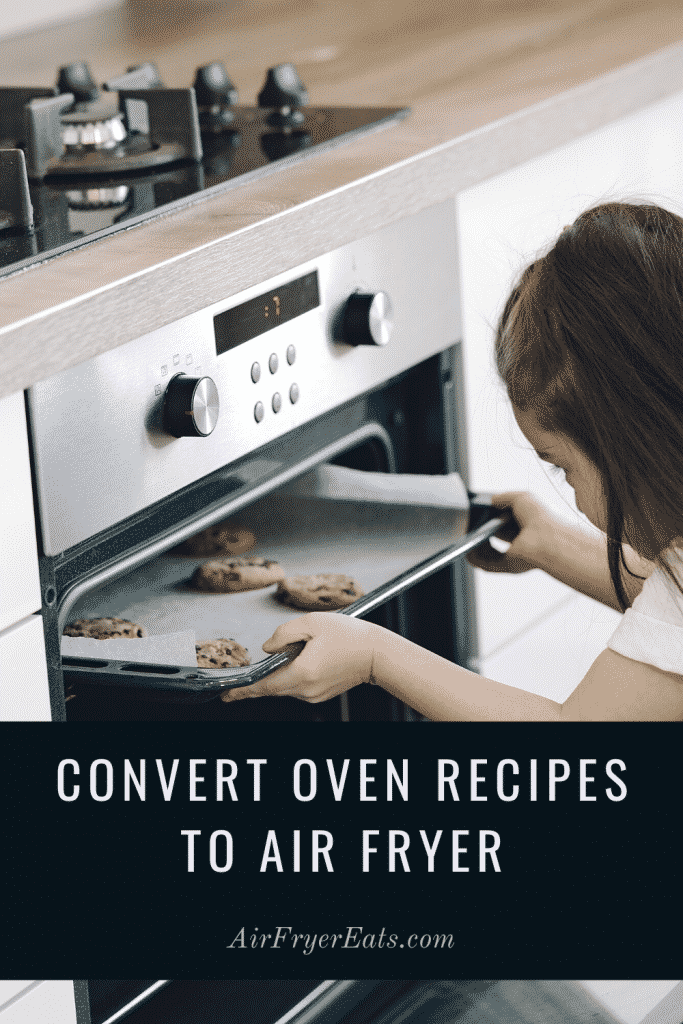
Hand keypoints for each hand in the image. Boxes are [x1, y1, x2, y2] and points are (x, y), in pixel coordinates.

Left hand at [220, 612, 377, 703]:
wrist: (377, 654)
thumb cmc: (349, 635)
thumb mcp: (312, 622)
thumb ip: (284, 633)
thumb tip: (267, 647)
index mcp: (301, 672)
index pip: (264, 686)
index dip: (243, 691)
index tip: (227, 694)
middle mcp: (306, 689)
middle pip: (272, 689)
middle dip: (256, 685)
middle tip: (237, 685)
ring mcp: (314, 694)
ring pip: (285, 687)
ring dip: (277, 677)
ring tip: (284, 658)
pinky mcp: (321, 694)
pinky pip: (297, 687)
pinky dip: (291, 677)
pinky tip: (299, 662)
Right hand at [467, 491, 557, 573]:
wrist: (546, 538)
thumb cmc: (540, 518)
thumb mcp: (520, 497)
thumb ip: (503, 497)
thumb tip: (490, 501)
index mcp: (524, 525)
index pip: (502, 524)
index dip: (489, 519)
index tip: (478, 514)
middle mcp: (518, 541)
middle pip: (493, 538)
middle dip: (479, 532)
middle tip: (469, 525)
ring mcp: (513, 555)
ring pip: (487, 553)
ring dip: (475, 546)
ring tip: (466, 536)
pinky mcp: (507, 566)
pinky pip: (485, 564)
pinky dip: (474, 558)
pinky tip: (468, 549)